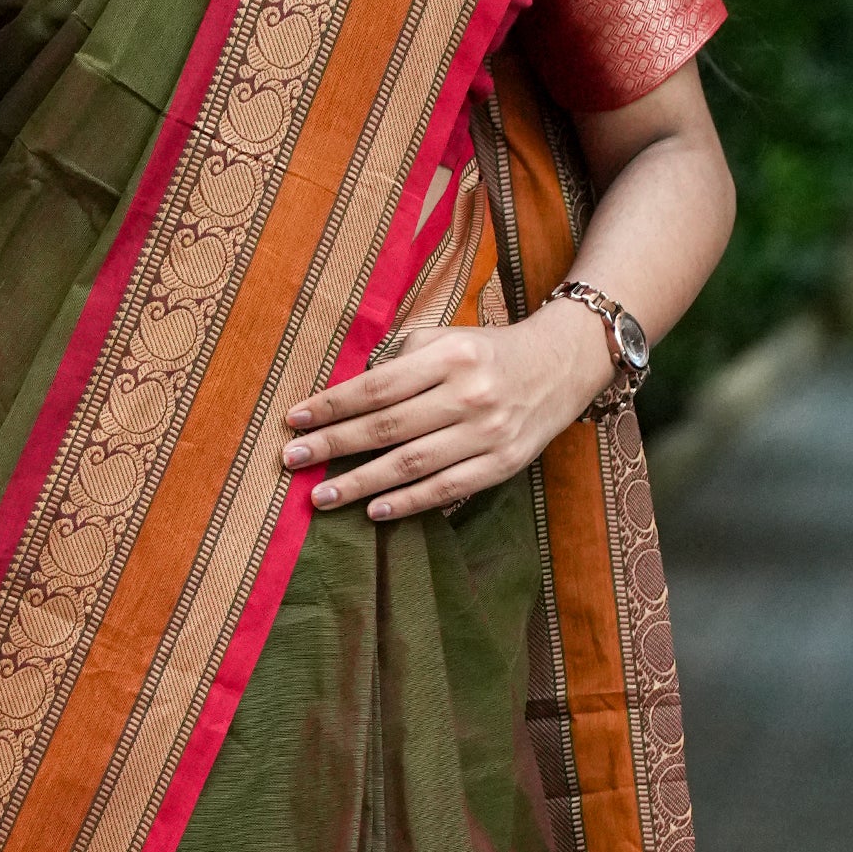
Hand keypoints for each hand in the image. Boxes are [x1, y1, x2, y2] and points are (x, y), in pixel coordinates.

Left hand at [283, 305, 615, 520]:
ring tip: (322, 497)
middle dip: (334, 445)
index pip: (377, 386)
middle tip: (292, 460)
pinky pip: (447, 489)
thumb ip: (399, 361)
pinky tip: (374, 511)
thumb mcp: (446, 340)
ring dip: (361, 484)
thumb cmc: (486, 353)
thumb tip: (345, 396)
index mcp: (450, 356)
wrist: (559, 366)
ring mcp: (488, 432)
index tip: (295, 420)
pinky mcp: (503, 464)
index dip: (332, 405)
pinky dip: (408, 503)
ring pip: (412, 464)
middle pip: (387, 427)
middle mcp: (469, 394)